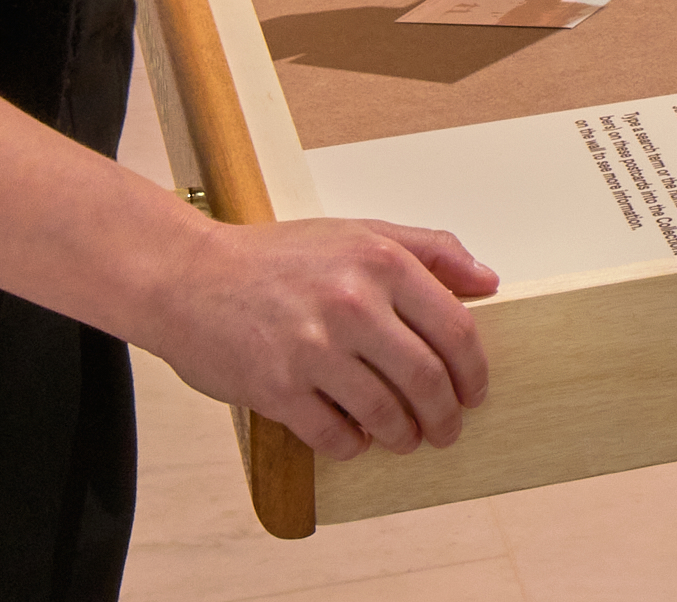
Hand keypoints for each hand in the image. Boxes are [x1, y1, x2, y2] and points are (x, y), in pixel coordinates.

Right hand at [135, 214, 500, 456]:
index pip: (455, 329)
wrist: (187, 277)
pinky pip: (335, 436)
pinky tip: (354, 439)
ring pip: (386, 414)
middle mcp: (352, 304)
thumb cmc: (274, 257)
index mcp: (380, 262)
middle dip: (445, 415)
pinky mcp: (277, 388)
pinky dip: (353, 445)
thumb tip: (489, 281)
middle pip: (427, 379)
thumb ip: (430, 250)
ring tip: (405, 439)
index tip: (474, 391)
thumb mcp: (358, 232)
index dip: (474, 371)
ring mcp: (313, 349)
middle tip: (447, 429)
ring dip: (404, 436)